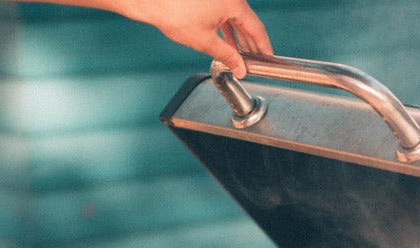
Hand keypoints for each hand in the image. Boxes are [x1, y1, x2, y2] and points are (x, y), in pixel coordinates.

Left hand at [85, 0, 272, 76]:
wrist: (151, 1)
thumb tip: (240, 68)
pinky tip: (227, 43)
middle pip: (248, 23)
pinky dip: (228, 30)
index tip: (268, 59)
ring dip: (239, 38)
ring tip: (241, 56)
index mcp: (234, 4)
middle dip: (252, 44)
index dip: (264, 47)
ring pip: (236, 20)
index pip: (257, 29)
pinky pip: (225, 15)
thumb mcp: (205, 41)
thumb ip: (228, 56)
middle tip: (256, 61)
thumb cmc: (174, 14)